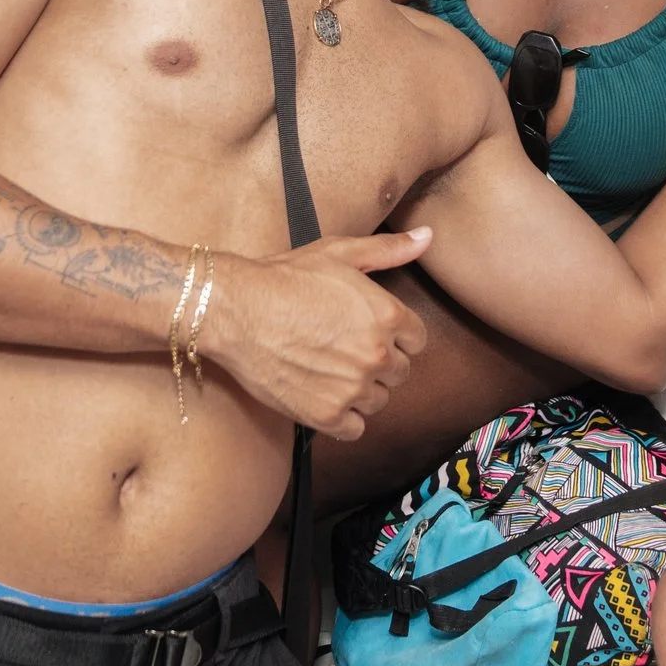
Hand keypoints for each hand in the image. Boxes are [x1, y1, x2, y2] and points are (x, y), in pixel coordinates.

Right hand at [201, 229, 431, 440]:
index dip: (396, 336)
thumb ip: (389, 249)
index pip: (418, 341)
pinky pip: (355, 429)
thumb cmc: (286, 278)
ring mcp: (352, 388)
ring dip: (361, 391)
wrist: (238, 310)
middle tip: (345, 349)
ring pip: (378, 401)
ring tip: (331, 371)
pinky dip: (343, 417)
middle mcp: (377, 355)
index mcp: (388, 316)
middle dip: (379, 362)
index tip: (371, 332)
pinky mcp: (326, 415)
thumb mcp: (340, 252)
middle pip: (399, 372)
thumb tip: (428, 236)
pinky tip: (324, 395)